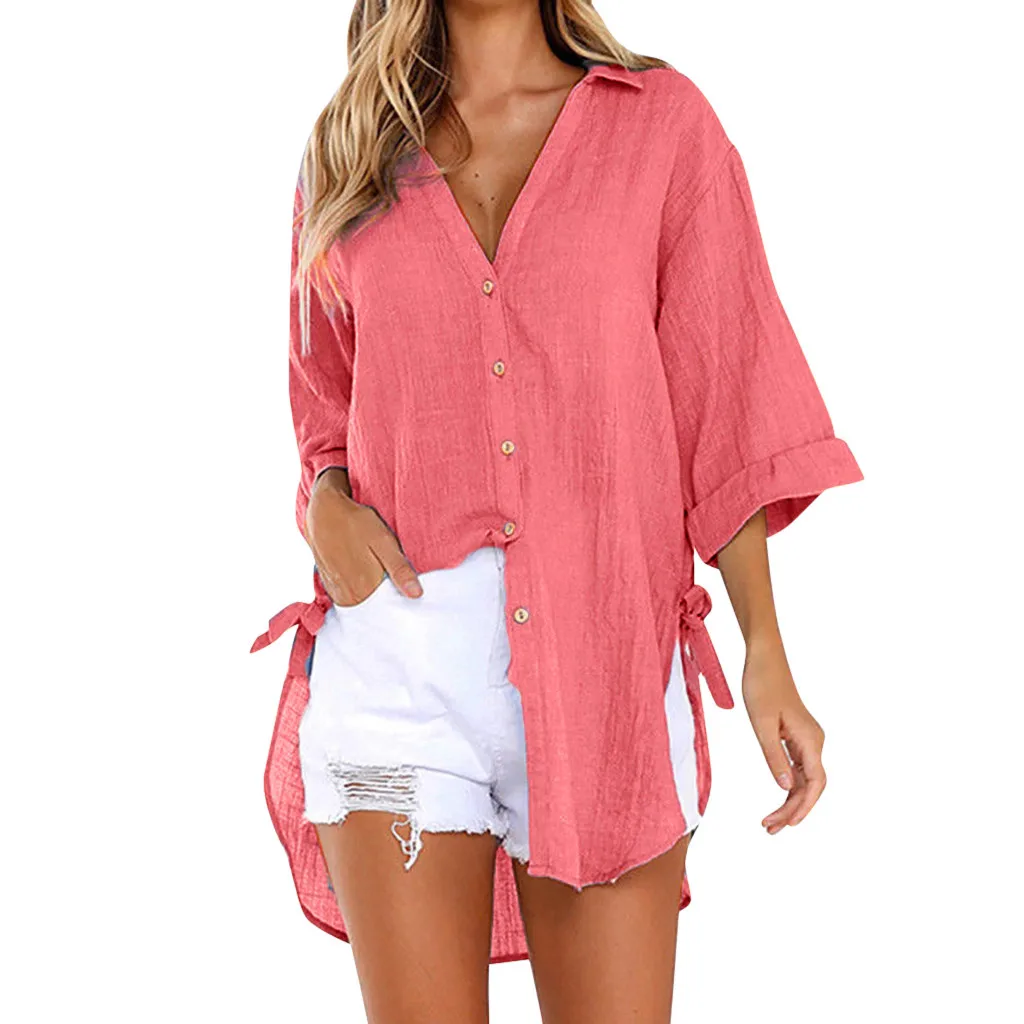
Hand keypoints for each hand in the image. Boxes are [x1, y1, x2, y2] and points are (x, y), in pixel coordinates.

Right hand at [303, 469, 422, 604]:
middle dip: (387, 600)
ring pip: (362, 603)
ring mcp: (337, 592)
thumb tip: (416, 594)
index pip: (389, 608)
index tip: (409, 594)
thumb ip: (400, 570)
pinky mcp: (330, 585)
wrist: (324, 511)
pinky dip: (359, 591)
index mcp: (364, 589)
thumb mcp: (384, 542)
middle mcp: (348, 596)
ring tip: (378, 575)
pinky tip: (363, 575)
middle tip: (394, 580)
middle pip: (375, 608)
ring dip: (372, 595)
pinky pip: (350, 597)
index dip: (400, 601)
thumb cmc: (356, 523)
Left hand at [742, 637, 825, 834]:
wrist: (764, 659)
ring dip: (789, 801)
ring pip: (803, 779)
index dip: (804, 807)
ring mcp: (807, 739)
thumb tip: (784, 788)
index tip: (788, 824)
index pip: (815, 783)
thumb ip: (774, 756)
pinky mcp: (797, 736)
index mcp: (810, 740)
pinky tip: (777, 798)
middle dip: (792, 810)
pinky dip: (787, 785)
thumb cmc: (762, 686)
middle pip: (810, 786)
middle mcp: (814, 741)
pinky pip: (797, 768)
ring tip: (769, 822)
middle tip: (768, 829)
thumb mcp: (762, 724)